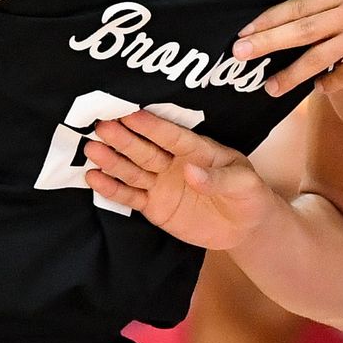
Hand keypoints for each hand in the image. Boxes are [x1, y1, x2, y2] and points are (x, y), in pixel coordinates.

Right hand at [79, 110, 282, 250]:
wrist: (245, 228)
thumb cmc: (249, 196)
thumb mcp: (244, 184)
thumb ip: (218, 178)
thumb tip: (190, 171)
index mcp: (198, 150)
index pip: (172, 136)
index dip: (153, 127)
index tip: (131, 114)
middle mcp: (175, 163)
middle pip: (146, 149)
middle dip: (124, 138)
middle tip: (103, 125)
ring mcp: (162, 184)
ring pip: (133, 170)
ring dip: (113, 160)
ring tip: (92, 148)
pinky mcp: (154, 206)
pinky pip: (130, 196)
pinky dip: (112, 189)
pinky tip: (94, 178)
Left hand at [232, 0, 342, 97]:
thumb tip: (313, 15)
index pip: (301, 4)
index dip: (271, 18)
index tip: (247, 30)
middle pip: (299, 28)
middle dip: (265, 42)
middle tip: (239, 53)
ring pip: (314, 58)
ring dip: (288, 74)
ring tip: (269, 86)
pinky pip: (340, 78)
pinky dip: (327, 85)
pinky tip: (319, 89)